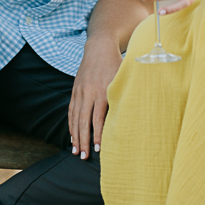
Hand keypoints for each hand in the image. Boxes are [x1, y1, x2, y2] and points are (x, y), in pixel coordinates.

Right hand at [68, 37, 122, 160]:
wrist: (99, 47)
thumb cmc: (116, 64)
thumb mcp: (123, 77)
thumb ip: (125, 94)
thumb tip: (134, 113)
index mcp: (102, 91)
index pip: (98, 118)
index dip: (98, 134)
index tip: (99, 149)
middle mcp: (88, 92)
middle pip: (84, 121)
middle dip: (84, 140)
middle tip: (83, 157)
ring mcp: (80, 91)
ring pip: (75, 118)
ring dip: (75, 136)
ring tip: (75, 151)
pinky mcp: (75, 90)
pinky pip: (71, 110)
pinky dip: (70, 124)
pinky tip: (72, 136)